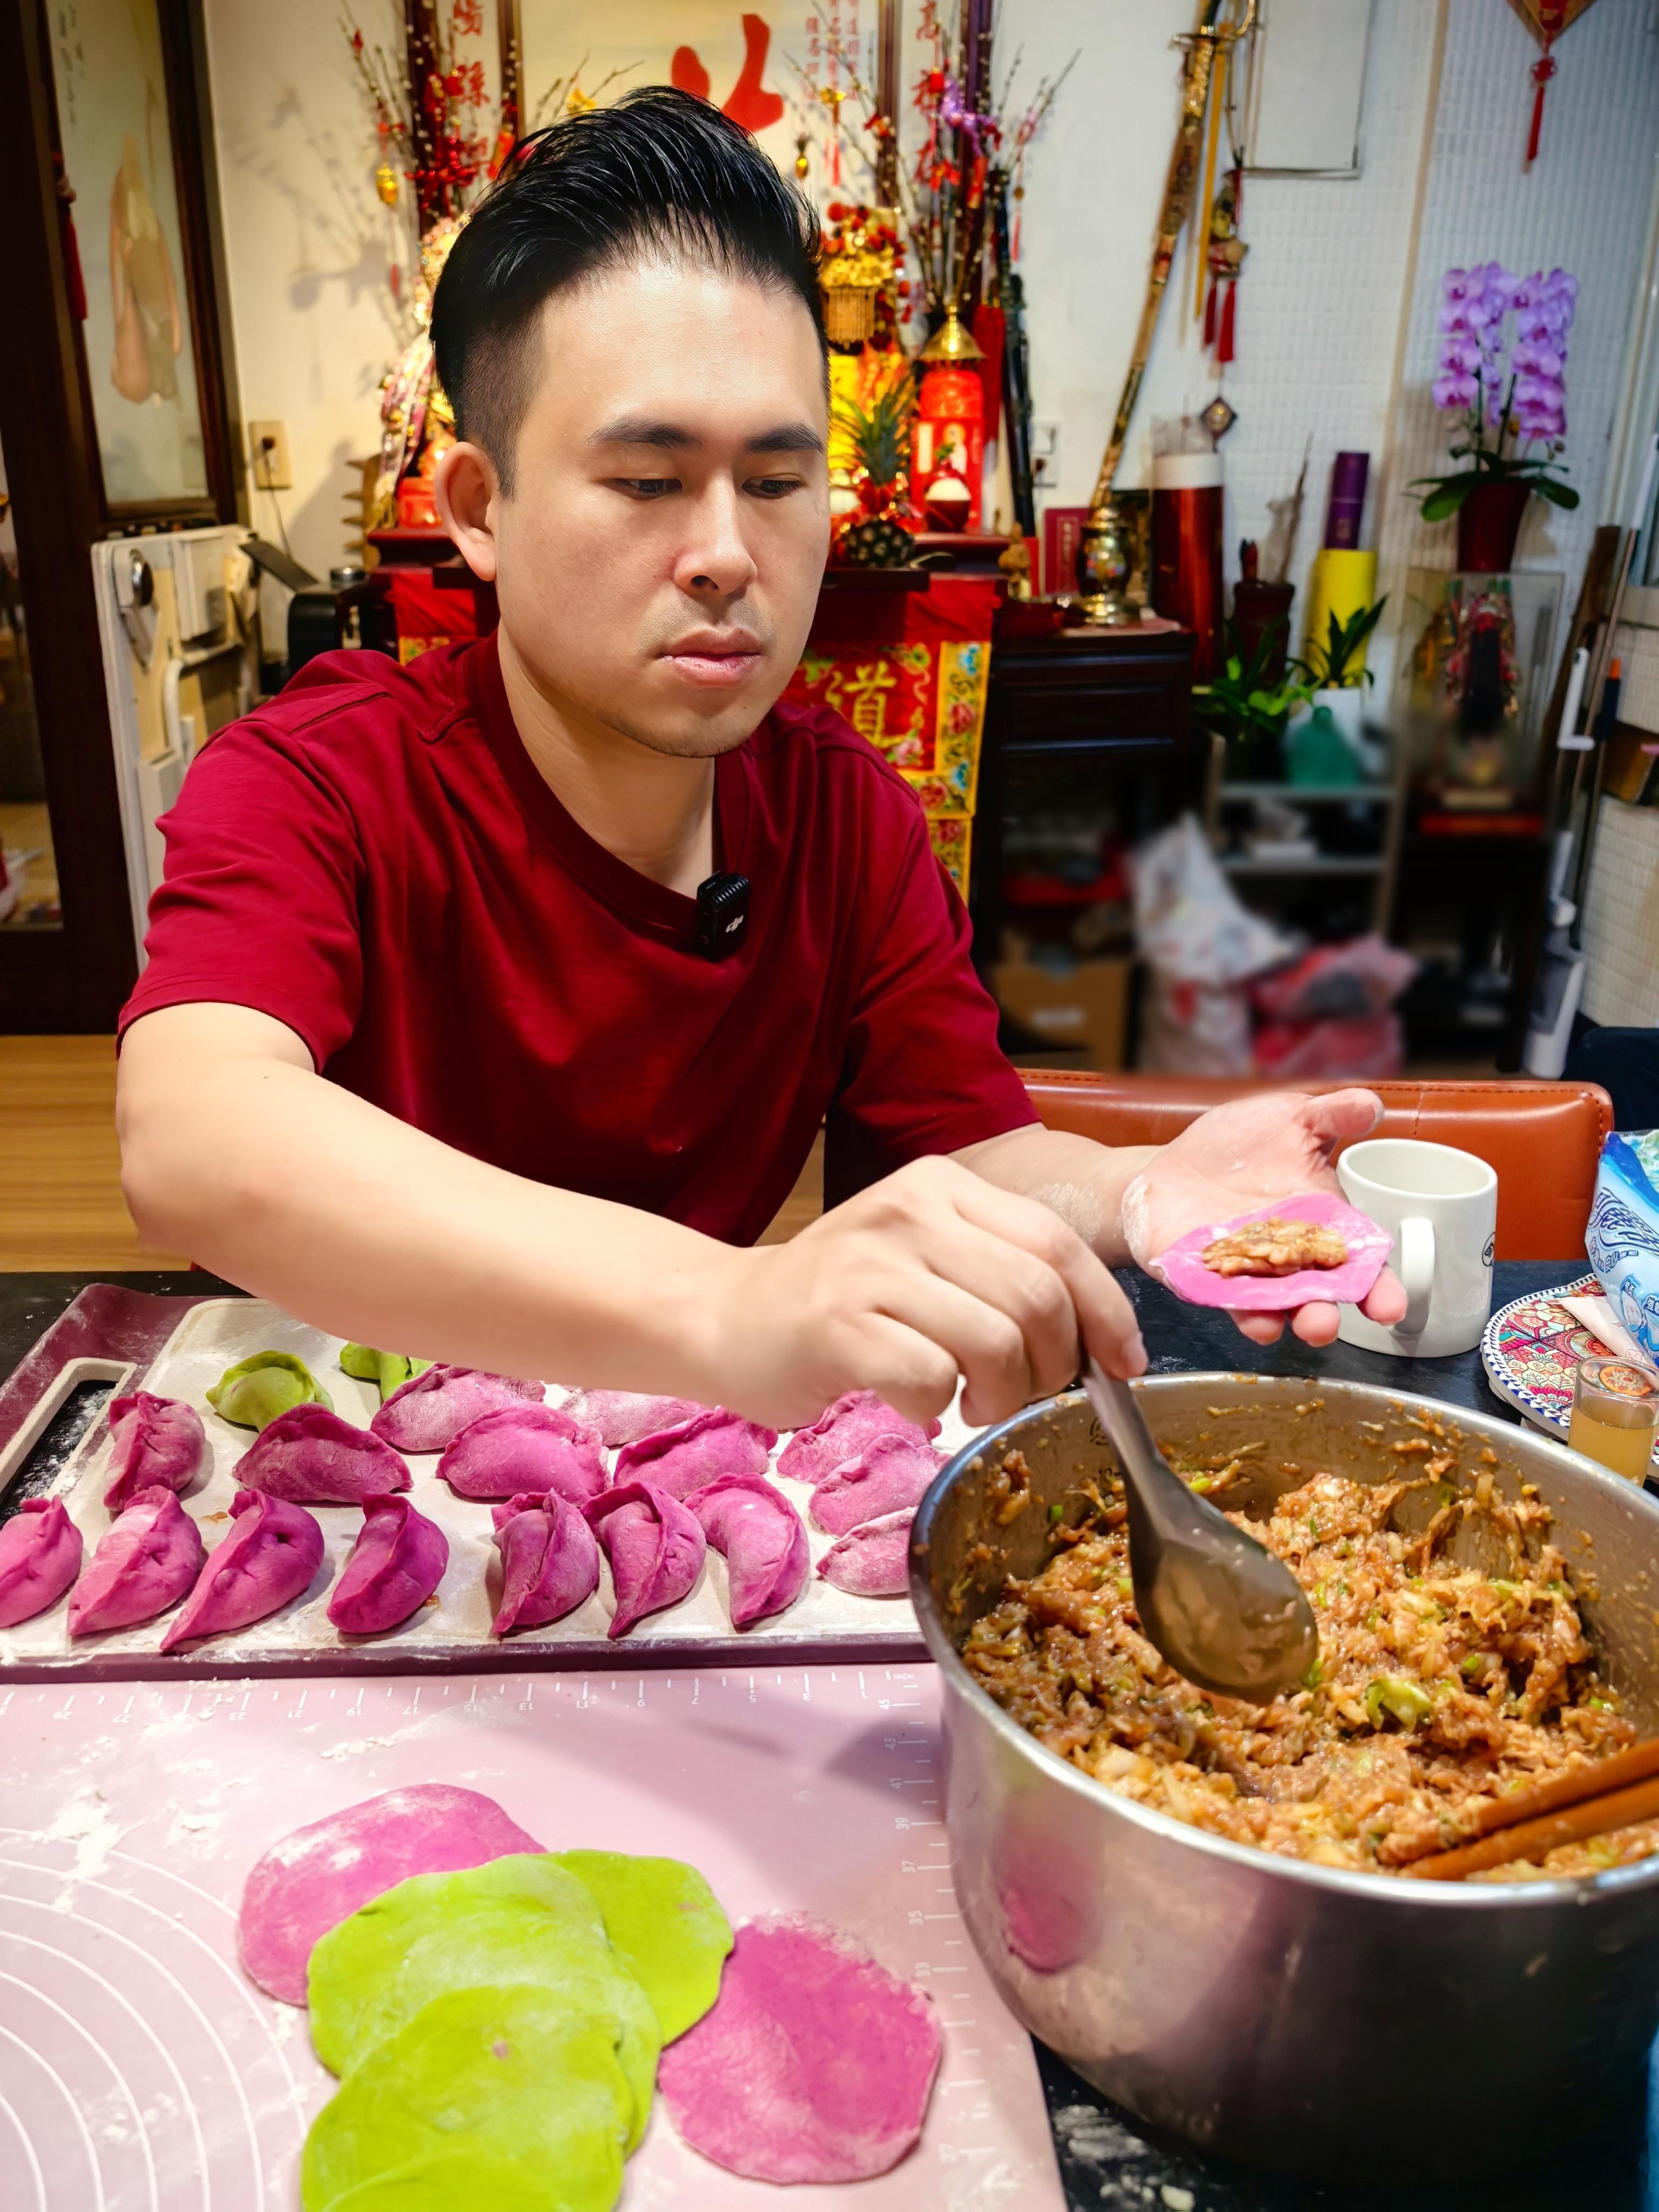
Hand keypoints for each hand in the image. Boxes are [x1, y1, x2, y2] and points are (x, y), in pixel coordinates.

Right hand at [705, 1154, 1147, 1431]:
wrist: (724, 1316)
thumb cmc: (842, 1304)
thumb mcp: (927, 1260)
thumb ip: (1003, 1276)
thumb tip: (1101, 1342)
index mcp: (944, 1186)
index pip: (1058, 1242)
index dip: (1106, 1312)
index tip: (1122, 1365)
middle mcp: (909, 1210)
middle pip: (1037, 1296)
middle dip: (1053, 1366)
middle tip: (1025, 1394)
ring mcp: (870, 1264)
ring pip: (995, 1341)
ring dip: (1001, 1395)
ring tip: (971, 1403)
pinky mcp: (836, 1323)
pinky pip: (930, 1377)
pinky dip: (937, 1407)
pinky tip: (914, 1400)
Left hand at [1121, 1088, 1409, 1346]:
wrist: (1177, 1164)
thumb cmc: (1243, 1144)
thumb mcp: (1292, 1119)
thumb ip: (1332, 1116)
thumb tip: (1371, 1105)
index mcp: (1323, 1224)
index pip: (1357, 1264)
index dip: (1378, 1288)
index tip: (1391, 1308)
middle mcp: (1290, 1258)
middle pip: (1316, 1295)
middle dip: (1326, 1314)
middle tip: (1328, 1324)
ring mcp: (1247, 1271)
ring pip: (1272, 1306)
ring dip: (1285, 1319)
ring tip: (1299, 1327)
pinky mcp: (1205, 1277)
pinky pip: (1223, 1298)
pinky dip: (1238, 1309)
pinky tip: (1252, 1318)